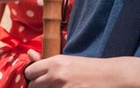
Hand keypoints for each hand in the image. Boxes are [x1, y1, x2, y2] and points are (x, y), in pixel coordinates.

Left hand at [23, 55, 139, 86]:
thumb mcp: (67, 60)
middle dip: (38, 86)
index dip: (32, 76)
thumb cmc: (89, 67)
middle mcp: (56, 75)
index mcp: (55, 62)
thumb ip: (46, 60)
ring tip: (60, 86)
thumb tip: (29, 54)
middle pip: (33, 86)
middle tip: (49, 85)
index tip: (37, 78)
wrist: (111, 76)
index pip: (29, 72)